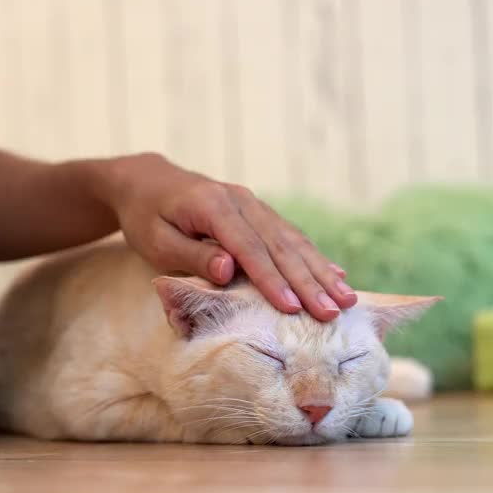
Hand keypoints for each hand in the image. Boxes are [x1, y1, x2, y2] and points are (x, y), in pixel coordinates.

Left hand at [104, 153, 355, 320]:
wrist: (148, 181)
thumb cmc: (146, 217)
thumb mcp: (156, 240)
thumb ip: (192, 255)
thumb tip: (228, 269)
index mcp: (213, 206)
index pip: (248, 248)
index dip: (272, 279)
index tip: (293, 308)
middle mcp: (241, 200)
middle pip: (280, 245)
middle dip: (309, 281)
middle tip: (334, 312)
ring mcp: (253, 203)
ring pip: (293, 240)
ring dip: (321, 271)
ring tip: (346, 299)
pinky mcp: (258, 211)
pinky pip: (290, 235)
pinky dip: (314, 257)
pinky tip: (336, 275)